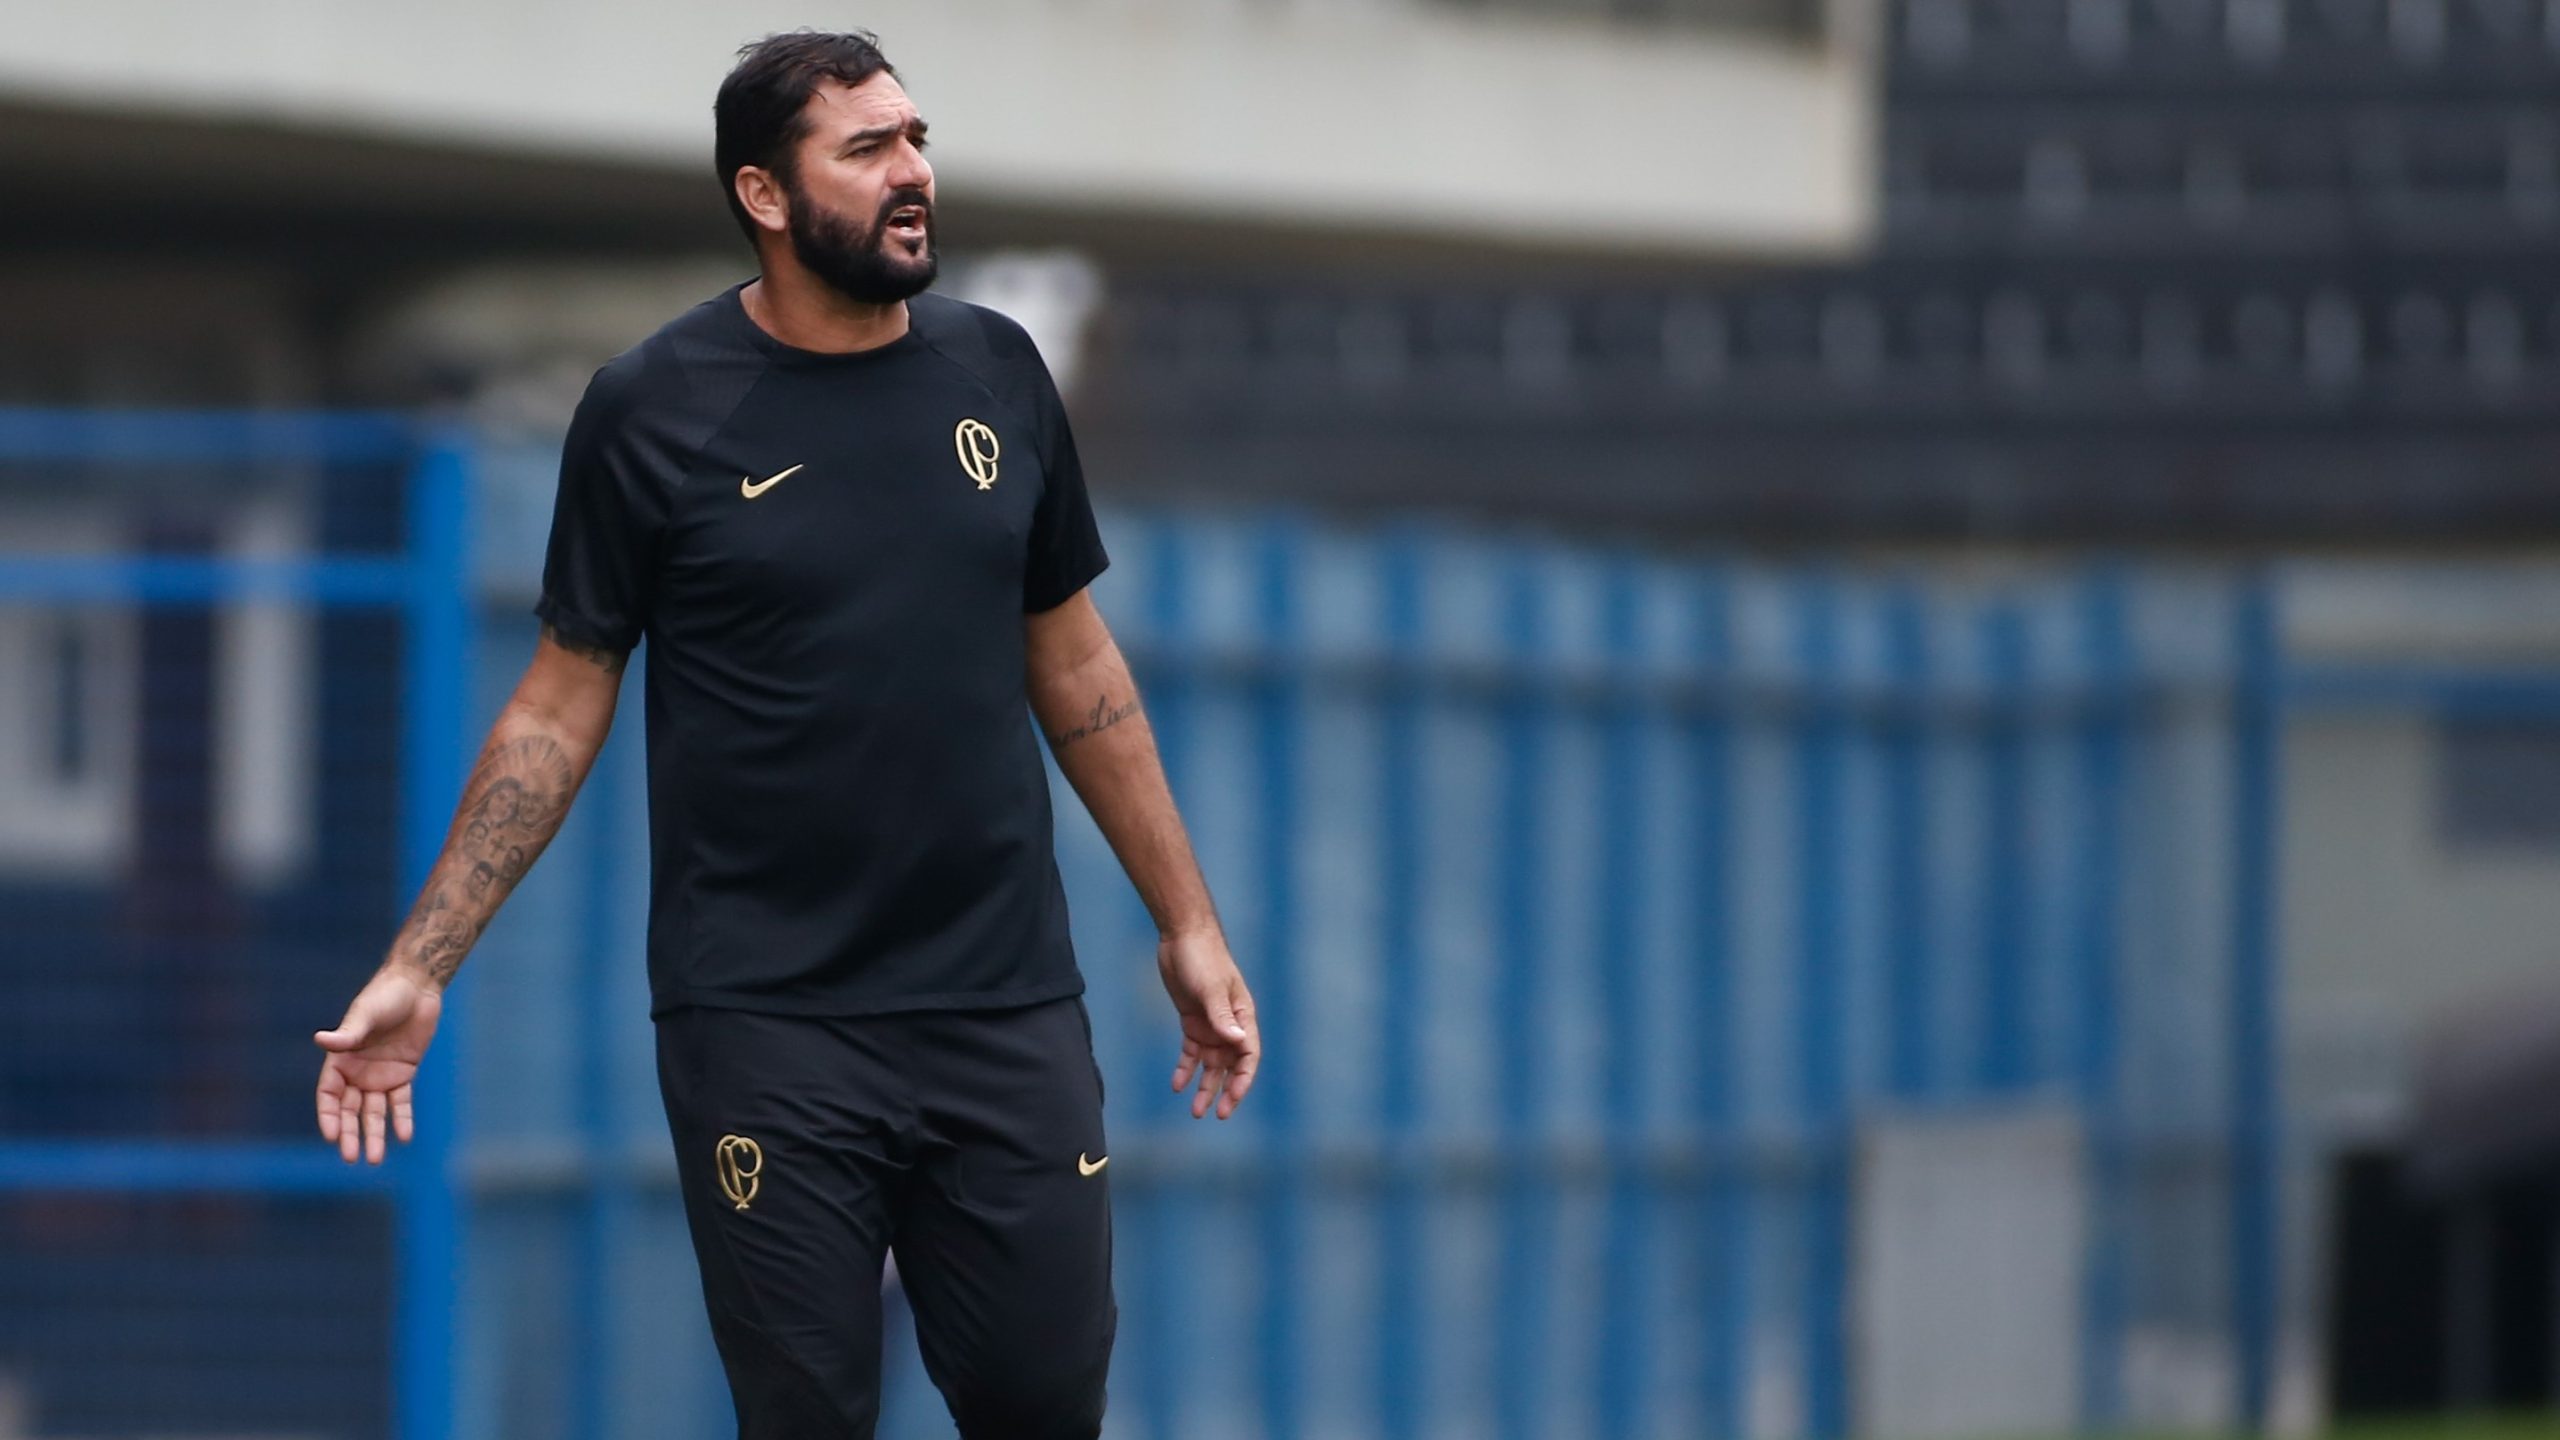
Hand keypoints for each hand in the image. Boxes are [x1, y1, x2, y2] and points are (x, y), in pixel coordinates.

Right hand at [313, 965, 441, 1163]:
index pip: (328, 1095)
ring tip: (374, 1159)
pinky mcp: (403, 1074)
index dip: (329, 1116)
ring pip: (374, 1111)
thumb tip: (321, 1040)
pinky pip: (401, 1102)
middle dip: (350, 1133)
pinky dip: (402, 1118)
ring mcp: (380, 1075)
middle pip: (350, 1110)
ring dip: (374, 1134)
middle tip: (352, 1157)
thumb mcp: (365, 1014)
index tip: (333, 1135)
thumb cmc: (384, 997)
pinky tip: (405, 1136)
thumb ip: (348, 1033)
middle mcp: (357, 1072)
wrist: (417, 988)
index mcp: (340, 1060)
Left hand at [1158, 929, 1258, 1119]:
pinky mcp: (1192, 1022)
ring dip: (1204, 1086)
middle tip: (1216, 1114)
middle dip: (1225, 1091)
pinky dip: (1185, 1069)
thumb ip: (1222, 1016)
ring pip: (1210, 1064)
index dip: (1242, 1079)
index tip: (1232, 1099)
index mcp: (1243, 1016)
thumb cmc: (1203, 958)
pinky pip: (1190, 1053)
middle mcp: (1229, 1025)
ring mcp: (1211, 1025)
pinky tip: (1176, 1086)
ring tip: (1195, 1111)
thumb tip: (1238, 1042)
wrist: (1182, 937)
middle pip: (1231, 1066)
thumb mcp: (1211, 988)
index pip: (1248, 1055)